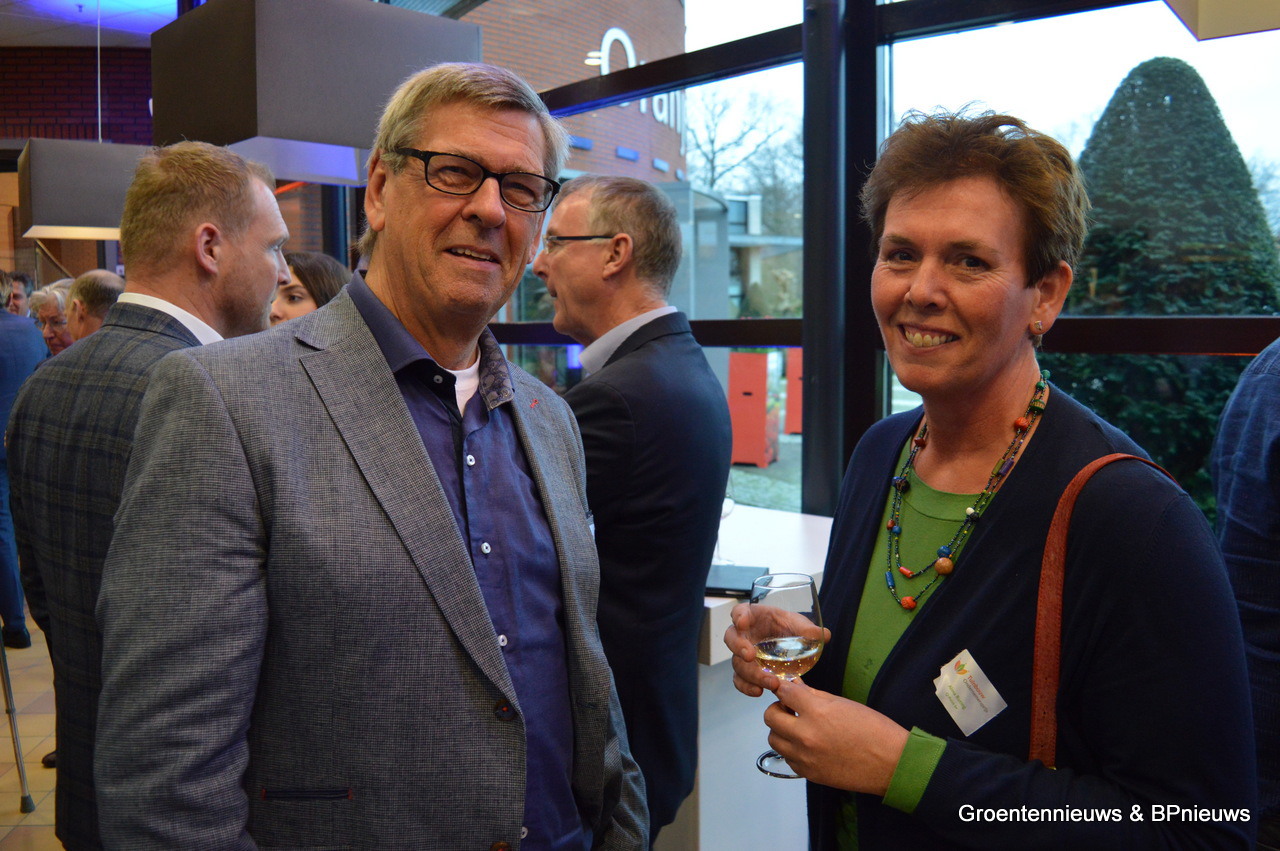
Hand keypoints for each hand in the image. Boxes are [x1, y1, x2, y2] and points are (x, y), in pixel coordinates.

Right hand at [724, 602, 830, 696]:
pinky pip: (740, 680)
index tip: (742, 622)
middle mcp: (743, 635)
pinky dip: (747, 688)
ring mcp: (742, 654)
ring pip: (737, 663)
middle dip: (738, 647)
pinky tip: (759, 692)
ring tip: (770, 682)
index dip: (738, 616)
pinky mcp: (745, 671)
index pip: (739, 611)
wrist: (787, 644)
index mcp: (753, 617)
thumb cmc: (787, 627)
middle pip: (731, 638)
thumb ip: (808, 629)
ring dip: (751, 674)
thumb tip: (825, 635)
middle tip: (750, 655)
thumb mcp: (798, 625)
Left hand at [763, 679, 909, 795]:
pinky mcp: (809, 774)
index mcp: (816, 713)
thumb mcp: (843, 704)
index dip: (782, 687)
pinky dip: (791, 749)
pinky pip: (787, 757)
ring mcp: (805, 757)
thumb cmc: (873, 729)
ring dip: (781, 730)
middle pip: (770, 717)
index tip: (783, 687)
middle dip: (778, 708)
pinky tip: (806, 745)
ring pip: (773, 739)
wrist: (891, 764)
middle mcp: (805, 736)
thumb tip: (795, 686)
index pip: (784, 693)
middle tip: (790, 708)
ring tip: (798, 727)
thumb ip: (814, 695)